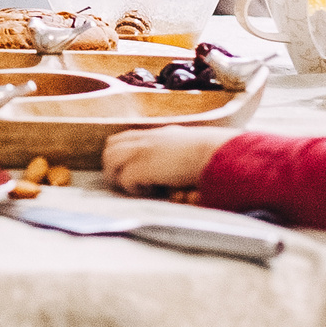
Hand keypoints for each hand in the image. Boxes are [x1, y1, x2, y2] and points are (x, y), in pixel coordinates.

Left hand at [101, 126, 231, 197]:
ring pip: (110, 160)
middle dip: (112, 166)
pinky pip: (125, 179)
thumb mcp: (189, 147)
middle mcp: (145, 139)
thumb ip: (174, 152)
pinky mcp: (141, 167)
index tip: (127, 169)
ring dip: (117, 176)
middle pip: (110, 147)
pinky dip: (134, 189)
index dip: (121, 154)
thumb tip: (172, 170)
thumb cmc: (211, 153)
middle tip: (122, 183)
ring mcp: (141, 151)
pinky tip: (151, 191)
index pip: (125, 138)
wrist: (215, 153)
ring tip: (132, 189)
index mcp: (156, 134)